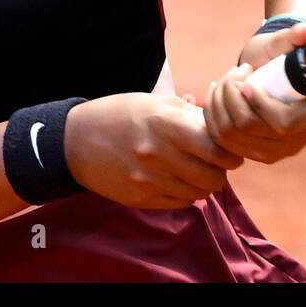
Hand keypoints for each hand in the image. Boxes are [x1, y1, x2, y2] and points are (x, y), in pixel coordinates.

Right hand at [63, 93, 244, 208]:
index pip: (216, 148)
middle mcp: (158, 155)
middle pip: (212, 176)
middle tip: (217, 163)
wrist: (75, 142)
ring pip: (199, 193)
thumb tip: (219, 124)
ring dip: (205, 184)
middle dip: (221, 171)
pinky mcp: (141, 198)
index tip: (229, 150)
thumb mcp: (154, 103)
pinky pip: (181, 203)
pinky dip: (188, 194)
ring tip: (198, 171)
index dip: (229, 151)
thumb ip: (189, 114)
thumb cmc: (119, 115)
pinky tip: (180, 181)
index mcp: (165, 125)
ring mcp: (149, 180)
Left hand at [202, 22, 305, 163]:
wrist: (277, 70)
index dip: (259, 104)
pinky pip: (227, 144)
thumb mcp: (286, 41)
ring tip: (225, 81)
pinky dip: (214, 118)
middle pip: (255, 131)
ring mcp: (285, 149)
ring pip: (236, 138)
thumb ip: (297, 34)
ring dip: (220, 106)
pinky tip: (215, 95)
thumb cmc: (283, 52)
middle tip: (234, 73)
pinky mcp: (262, 154)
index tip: (244, 82)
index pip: (285, 123)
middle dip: (233, 99)